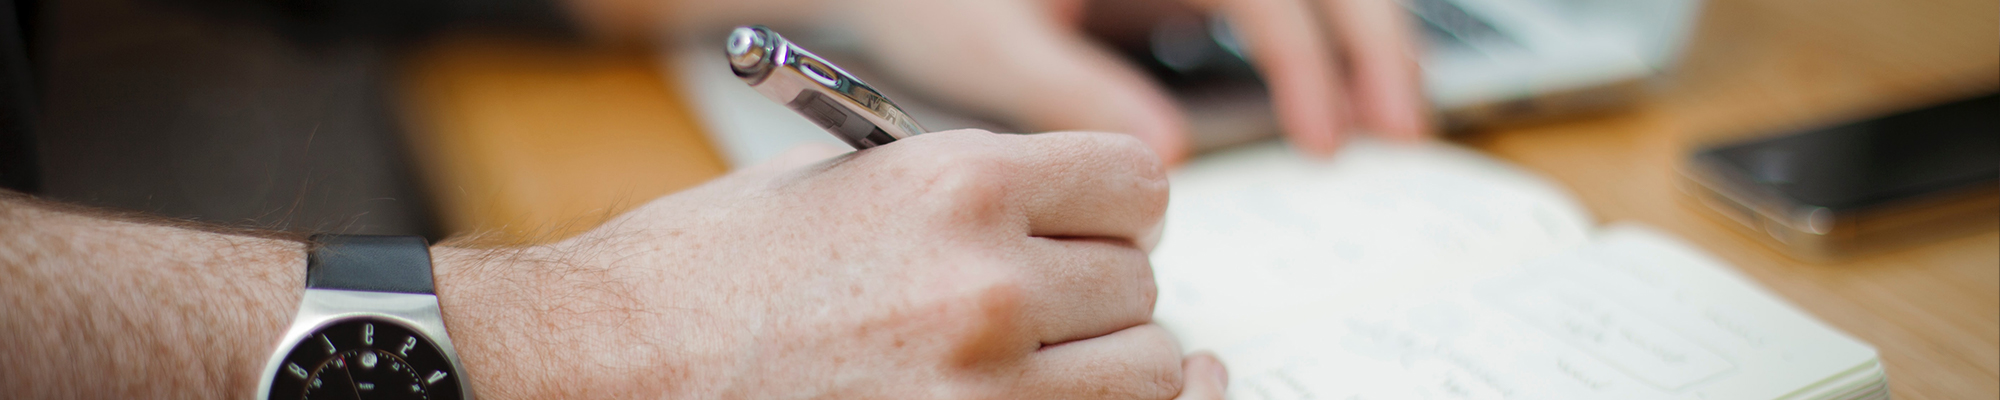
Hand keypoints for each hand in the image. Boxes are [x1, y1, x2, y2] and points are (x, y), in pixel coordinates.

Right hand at [433, 130, 1224, 398]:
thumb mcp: (845, 184)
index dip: (1111, 210)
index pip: (1135, 184)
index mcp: (958, 186)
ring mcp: (981, 391)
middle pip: (1139, 285)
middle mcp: (984, 284)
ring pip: (1144, 375)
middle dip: (1095, 296)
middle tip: (1036, 311)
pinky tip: (1021, 399)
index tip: (1092, 233)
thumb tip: (1066, 211)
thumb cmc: (703, 280)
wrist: (606, 368)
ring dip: (1099, 371)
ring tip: (1025, 368)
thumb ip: (972, 190)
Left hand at [842, 0, 1426, 163]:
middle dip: (1372, 40)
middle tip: (1402, 128)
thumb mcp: (991, 44)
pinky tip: (1327, 99)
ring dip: (1359, 36)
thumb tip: (1170, 155)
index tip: (1322, 139)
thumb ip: (1075, 91)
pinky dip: (1311, 41)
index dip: (1307, 62)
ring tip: (1388, 119)